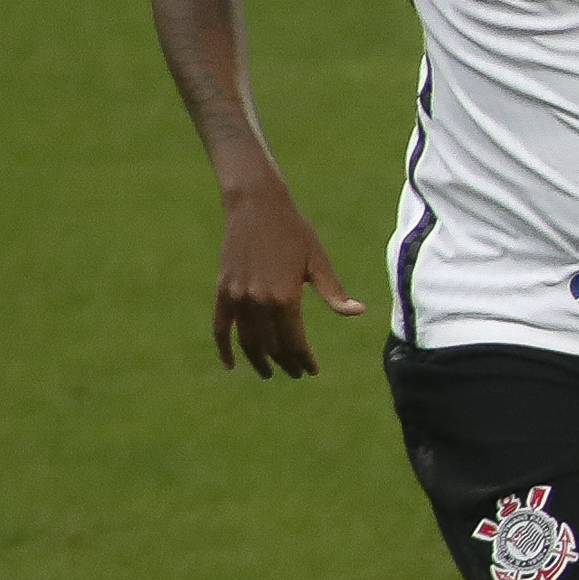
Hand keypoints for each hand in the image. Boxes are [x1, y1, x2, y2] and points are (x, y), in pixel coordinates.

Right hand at [213, 187, 363, 377]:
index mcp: (286, 297)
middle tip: (297, 373)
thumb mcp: (319, 261)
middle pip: (272, 346)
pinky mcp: (222, 291)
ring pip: (248, 342)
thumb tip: (358, 312)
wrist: (256, 206)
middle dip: (286, 363)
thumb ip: (334, 292)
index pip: (295, 343)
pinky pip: (220, 328)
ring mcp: (237, 298)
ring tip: (270, 373)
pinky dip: (224, 349)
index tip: (311, 370)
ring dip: (259, 362)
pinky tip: (232, 365)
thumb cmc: (294, 232)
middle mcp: (259, 302)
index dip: (304, 360)